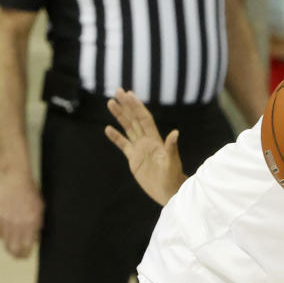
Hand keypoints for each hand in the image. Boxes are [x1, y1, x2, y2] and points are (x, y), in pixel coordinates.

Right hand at [0, 171, 43, 257]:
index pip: (27, 245)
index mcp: (31, 222)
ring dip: (8, 248)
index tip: (25, 257)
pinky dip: (0, 236)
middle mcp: (18, 223)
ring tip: (11, 250)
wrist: (16, 180)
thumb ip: (37, 224)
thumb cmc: (31, 193)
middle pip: (14, 247)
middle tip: (18, 257)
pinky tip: (4, 236)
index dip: (26, 254)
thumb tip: (35, 239)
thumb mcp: (40, 209)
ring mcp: (6, 220)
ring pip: (5, 242)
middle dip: (16, 255)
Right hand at [104, 89, 185, 204]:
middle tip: (117, 90)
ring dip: (120, 116)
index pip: (144, 119)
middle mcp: (147, 141)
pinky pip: (123, 145)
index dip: (137, 106)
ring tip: (110, 103)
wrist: (169, 191)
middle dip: (126, 105)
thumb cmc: (173, 177)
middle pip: (134, 119)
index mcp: (155, 140)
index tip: (129, 94)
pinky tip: (108, 128)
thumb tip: (176, 133)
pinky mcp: (134, 159)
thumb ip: (171, 148)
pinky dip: (116, 137)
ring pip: (128, 128)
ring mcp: (140, 149)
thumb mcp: (172, 162)